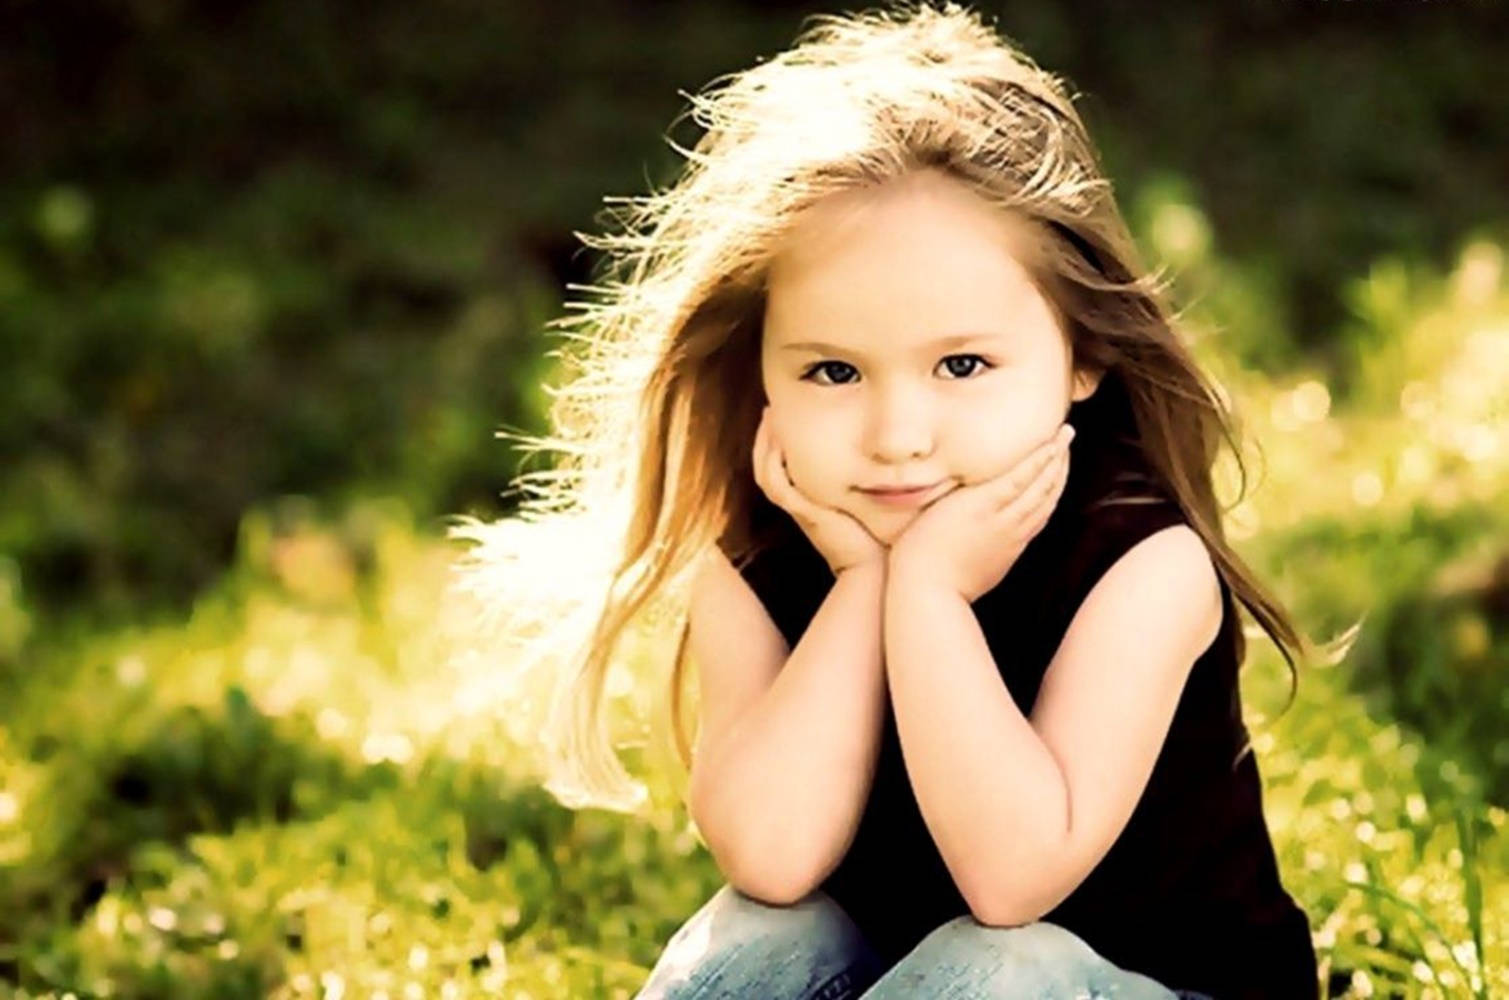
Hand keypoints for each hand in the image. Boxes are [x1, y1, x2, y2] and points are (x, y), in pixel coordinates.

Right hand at [752, 406, 886, 576]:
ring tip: (771, 418)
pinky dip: (774, 461)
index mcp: (808, 499)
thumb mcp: (866, 496)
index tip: (780, 414)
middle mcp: (799, 504)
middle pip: (766, 467)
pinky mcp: (805, 514)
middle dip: (766, 437)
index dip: (776, 442)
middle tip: (769, 410)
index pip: (781, 467)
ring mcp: (799, 509)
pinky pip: (778, 484)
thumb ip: (867, 475)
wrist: (878, 564)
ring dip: (767, 444)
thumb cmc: (877, 532)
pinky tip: (779, 439)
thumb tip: (882, 447)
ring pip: (767, 473)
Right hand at [888, 424, 1074, 601]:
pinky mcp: (1011, 554)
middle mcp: (1005, 520)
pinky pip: (1038, 523)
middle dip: (1058, 459)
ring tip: (1063, 460)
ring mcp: (1012, 539)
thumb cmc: (920, 546)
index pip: (1026, 472)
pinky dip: (1049, 503)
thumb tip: (982, 473)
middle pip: (1043, 486)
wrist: (929, 590)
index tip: (1061, 432)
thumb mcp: (937, 506)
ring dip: (1059, 479)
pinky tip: (1049, 496)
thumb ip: (965, 488)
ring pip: (1046, 505)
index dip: (1047, 451)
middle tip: (1067, 436)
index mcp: (984, 503)